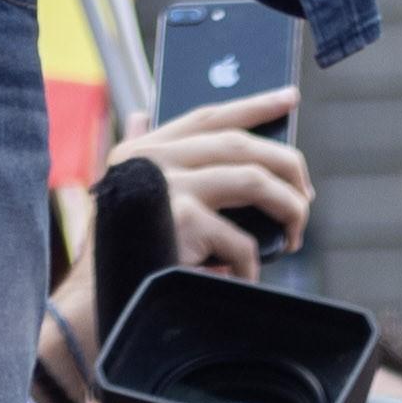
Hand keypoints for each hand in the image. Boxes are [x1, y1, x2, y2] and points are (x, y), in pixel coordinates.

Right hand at [107, 90, 312, 279]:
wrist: (95, 304)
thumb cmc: (118, 253)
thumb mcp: (126, 193)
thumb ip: (140, 152)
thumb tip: (143, 112)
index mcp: (145, 149)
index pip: (209, 115)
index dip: (254, 104)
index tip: (289, 98)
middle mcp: (155, 157)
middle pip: (241, 143)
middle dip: (286, 164)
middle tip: (306, 194)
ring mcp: (169, 186)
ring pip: (253, 178)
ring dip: (286, 206)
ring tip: (294, 234)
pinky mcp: (183, 221)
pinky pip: (241, 240)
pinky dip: (251, 264)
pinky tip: (244, 279)